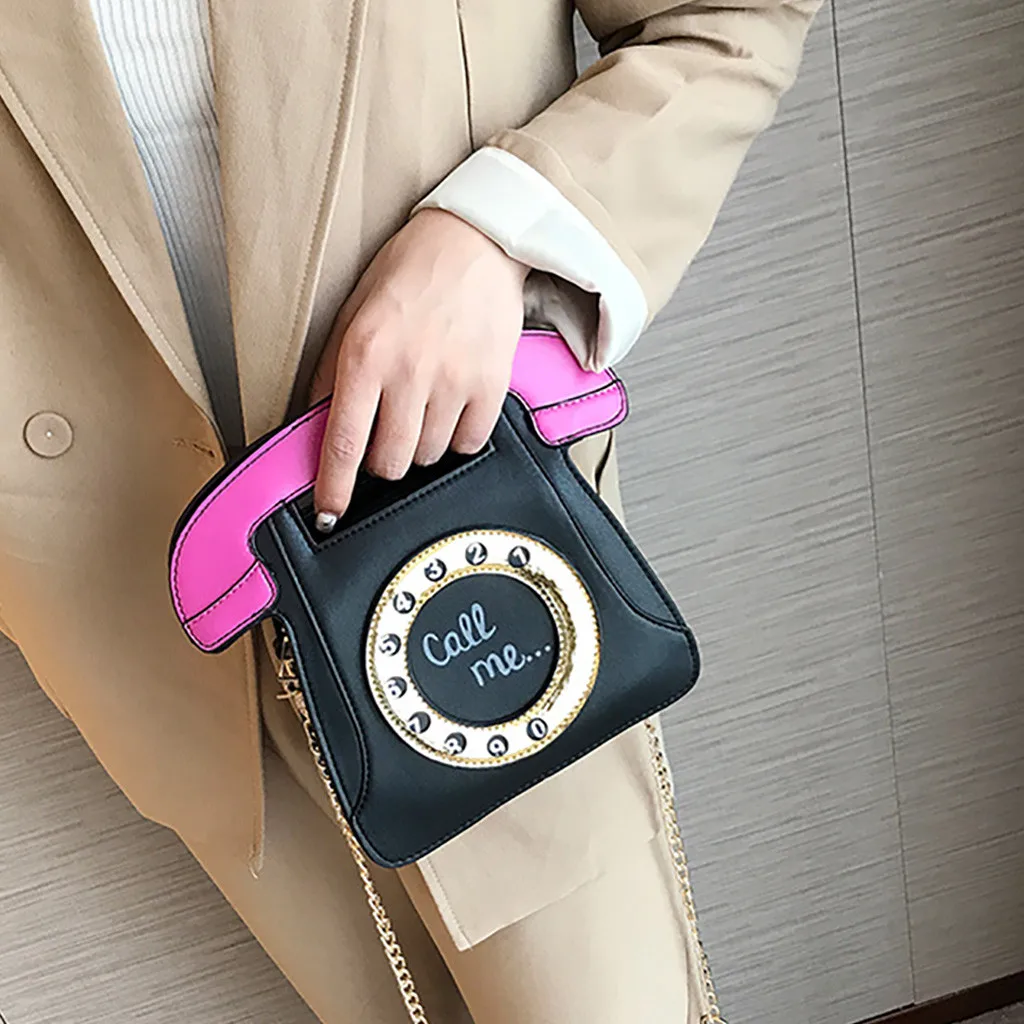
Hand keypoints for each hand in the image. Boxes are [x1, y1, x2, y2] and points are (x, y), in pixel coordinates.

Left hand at [309, 208, 528, 529]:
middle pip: (389, 462)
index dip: (333, 487)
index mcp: (365, 354)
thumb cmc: (412, 270)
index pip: (342, 441)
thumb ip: (333, 370)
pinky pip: (469, 443)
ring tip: (422, 408)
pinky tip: (451, 409)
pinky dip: (457, 438)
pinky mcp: (492, 385)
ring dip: (419, 446)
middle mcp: (409, 372)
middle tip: (385, 435)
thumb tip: (318, 422)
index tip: (328, 512)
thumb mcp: (354, 312)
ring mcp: (454, 381)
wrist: (477, 241)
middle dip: (381, 461)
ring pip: (428, 456)